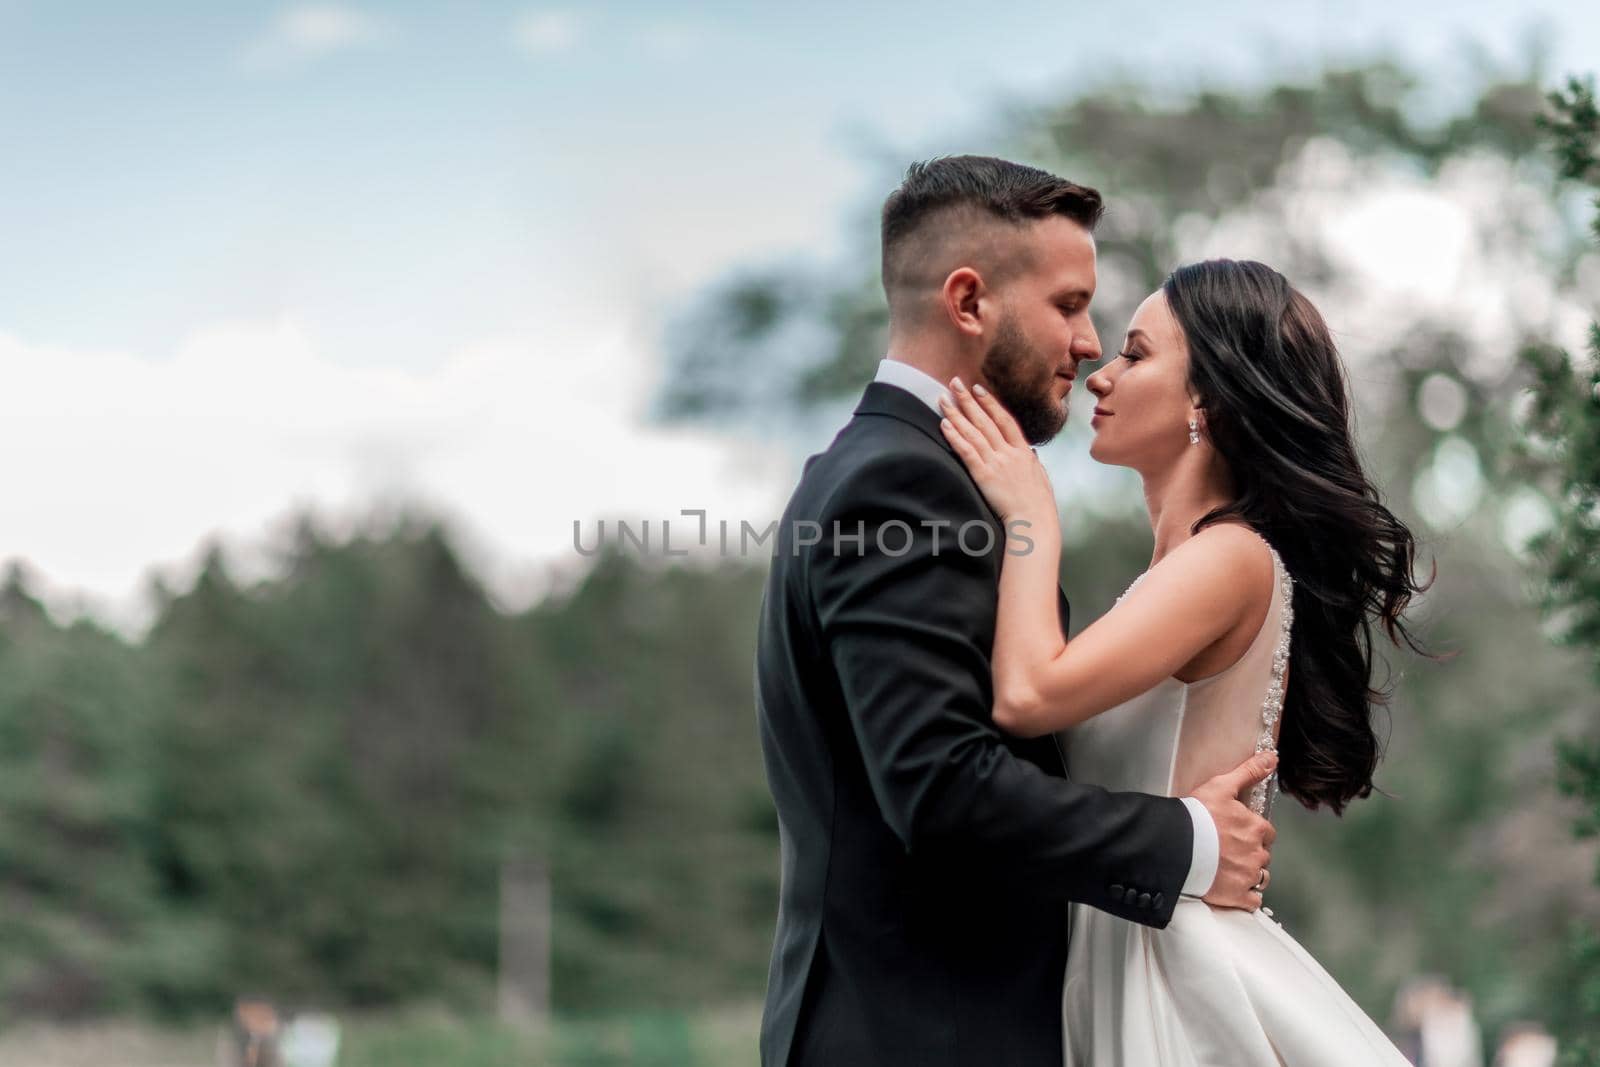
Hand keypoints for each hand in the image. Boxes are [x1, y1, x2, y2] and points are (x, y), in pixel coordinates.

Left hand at [937, 377, 1055, 522]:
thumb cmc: (1039, 504)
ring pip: (973, 432)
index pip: (1005, 420)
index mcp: (1023, 452)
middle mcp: (1009, 453)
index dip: (990, 403)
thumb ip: (1034, 463)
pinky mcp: (984, 475)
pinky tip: (944, 424)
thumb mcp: (1041, 478)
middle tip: (954, 382)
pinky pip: (967, 451)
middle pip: (985, 420)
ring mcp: (996, 463)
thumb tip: (1032, 454)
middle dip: (968, 399)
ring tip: (943, 397)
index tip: (978, 389)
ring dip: (957, 413)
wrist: (1035, 520)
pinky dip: (955, 436)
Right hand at [1193, 750, 1278, 911]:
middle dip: (1251, 853)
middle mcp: (1256, 853)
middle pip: (1263, 855)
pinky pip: (1253, 900)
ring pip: (1261, 877)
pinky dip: (1246, 896)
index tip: (1238, 833)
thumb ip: (1249, 772)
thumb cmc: (1195, 815)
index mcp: (1256, 828)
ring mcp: (1247, 876)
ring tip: (1229, 869)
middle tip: (1229, 850)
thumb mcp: (1222, 786)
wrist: (1175, 846)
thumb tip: (1272, 757)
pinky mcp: (1237, 895)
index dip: (1254, 832)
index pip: (1266, 833)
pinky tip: (1233, 889)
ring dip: (1250, 874)